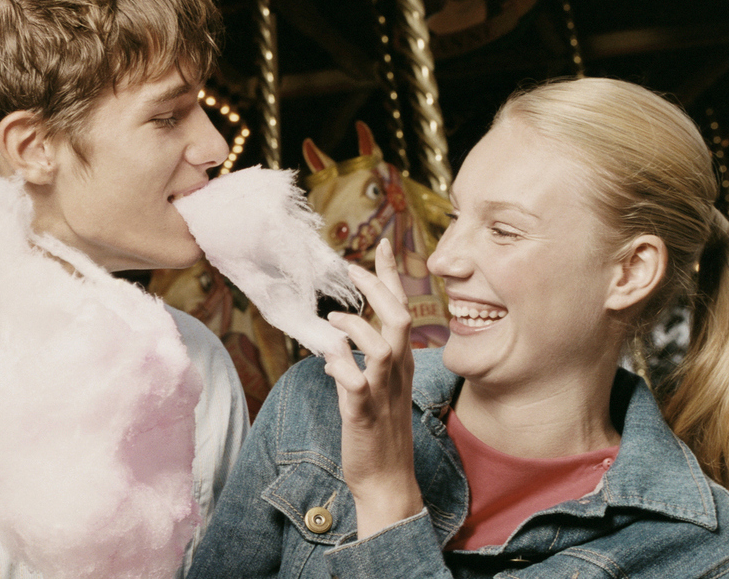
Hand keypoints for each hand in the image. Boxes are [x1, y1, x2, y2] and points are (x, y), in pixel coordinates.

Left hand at [319, 239, 423, 537]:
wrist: (386, 482)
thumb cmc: (377, 435)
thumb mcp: (370, 393)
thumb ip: (356, 366)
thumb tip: (334, 349)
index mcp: (401, 364)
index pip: (401, 310)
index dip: (391, 277)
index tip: (380, 246)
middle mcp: (397, 373)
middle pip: (399, 318)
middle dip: (376, 288)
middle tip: (350, 270)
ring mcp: (382, 393)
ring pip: (383, 346)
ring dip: (355, 328)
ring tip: (333, 323)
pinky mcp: (364, 414)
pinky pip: (355, 383)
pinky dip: (340, 366)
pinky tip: (327, 363)